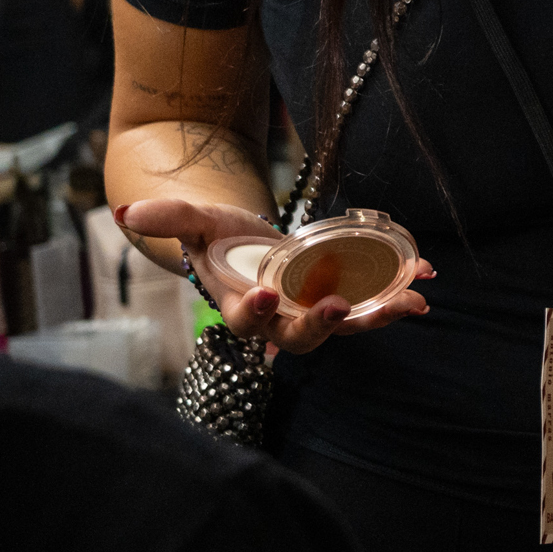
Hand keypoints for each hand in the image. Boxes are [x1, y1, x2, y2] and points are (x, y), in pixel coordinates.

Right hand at [114, 197, 430, 354]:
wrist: (250, 241)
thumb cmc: (219, 235)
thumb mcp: (197, 221)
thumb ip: (170, 218)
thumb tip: (127, 214)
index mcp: (240, 306)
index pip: (244, 320)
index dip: (255, 312)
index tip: (266, 295)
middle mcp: (279, 320)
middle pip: (299, 336)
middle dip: (320, 325)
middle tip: (338, 307)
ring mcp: (313, 313)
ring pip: (345, 328)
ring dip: (377, 317)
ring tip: (409, 302)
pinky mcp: (341, 300)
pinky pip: (370, 307)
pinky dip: (396, 297)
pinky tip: (425, 282)